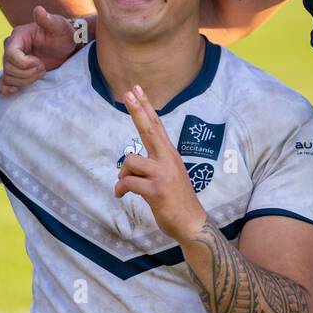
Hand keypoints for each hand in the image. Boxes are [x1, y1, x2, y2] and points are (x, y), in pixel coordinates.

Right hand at [0, 6, 80, 95]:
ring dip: (24, 80)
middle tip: (43, 68)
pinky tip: (15, 91)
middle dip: (27, 73)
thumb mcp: (59, 26)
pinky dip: (5, 88)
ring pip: (7, 76)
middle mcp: (12, 47)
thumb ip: (48, 20)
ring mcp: (12, 60)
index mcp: (19, 35)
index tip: (40, 64)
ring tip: (41, 72)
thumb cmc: (63, 34)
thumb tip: (38, 10)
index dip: (24, 63)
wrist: (67, 47)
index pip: (10, 54)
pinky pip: (2, 82)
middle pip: (8, 67)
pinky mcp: (16, 71)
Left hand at [113, 85, 206, 243]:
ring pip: (130, 161)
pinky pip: (128, 183)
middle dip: (137, 110)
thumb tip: (131, 160)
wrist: (191, 222)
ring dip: (122, 175)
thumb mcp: (168, 175)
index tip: (136, 90)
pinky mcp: (156, 190)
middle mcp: (167, 159)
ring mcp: (162, 174)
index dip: (146, 107)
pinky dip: (120, 189)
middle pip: (149, 129)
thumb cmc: (176, 200)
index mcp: (169, 154)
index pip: (156, 125)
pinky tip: (121, 195)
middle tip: (127, 93)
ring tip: (124, 185)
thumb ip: (153, 163)